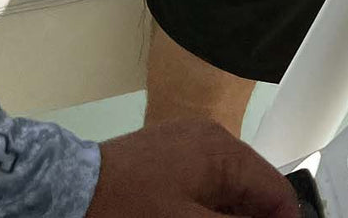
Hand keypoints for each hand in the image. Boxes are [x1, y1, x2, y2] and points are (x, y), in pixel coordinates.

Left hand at [84, 121, 300, 217]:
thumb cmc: (132, 207)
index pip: (275, 190)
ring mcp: (187, 144)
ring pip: (229, 190)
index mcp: (222, 149)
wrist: (72, 192)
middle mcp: (210, 138)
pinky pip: (205, 184)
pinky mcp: (168, 156)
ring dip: (230, 215)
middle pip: (253, 189)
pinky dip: (209, 207)